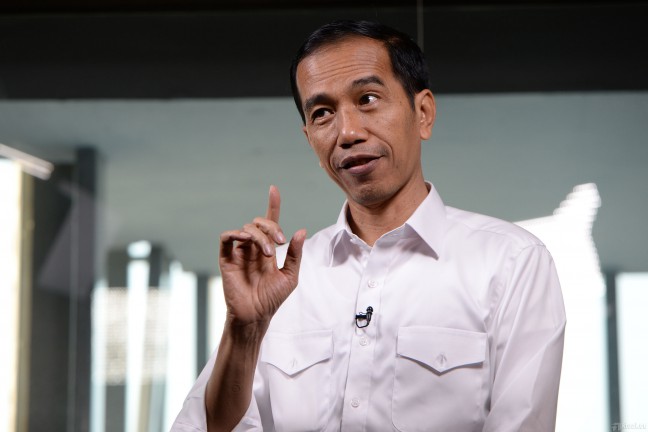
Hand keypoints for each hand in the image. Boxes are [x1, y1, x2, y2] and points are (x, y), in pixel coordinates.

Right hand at [219, 185, 305, 326]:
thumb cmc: (272, 299)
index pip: (269, 223)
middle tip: (281, 242)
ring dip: (260, 236)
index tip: (273, 190)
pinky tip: (247, 239)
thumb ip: (295, 253)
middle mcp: (252, 248)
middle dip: (271, 227)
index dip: (272, 206)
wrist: (256, 315)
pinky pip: (227, 238)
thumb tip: (300, 230)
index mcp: (267, 250)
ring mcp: (239, 252)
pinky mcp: (227, 259)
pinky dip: (236, 233)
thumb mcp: (290, 275)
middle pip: (259, 223)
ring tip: (268, 253)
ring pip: (246, 229)